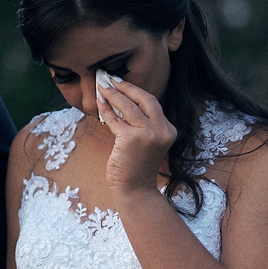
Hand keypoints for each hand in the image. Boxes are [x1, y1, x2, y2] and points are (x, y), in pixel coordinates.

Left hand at [96, 73, 175, 195]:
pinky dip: (105, 110)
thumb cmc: (136, 167)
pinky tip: (99, 102)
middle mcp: (162, 130)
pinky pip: (115, 119)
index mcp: (168, 130)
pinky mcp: (131, 139)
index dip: (136, 91)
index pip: (153, 103)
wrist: (135, 190)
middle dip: (126, 86)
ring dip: (113, 94)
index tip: (122, 83)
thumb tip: (121, 102)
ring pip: (128, 106)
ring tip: (101, 86)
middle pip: (144, 99)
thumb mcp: (146, 143)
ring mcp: (148, 134)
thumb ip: (141, 125)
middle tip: (110, 78)